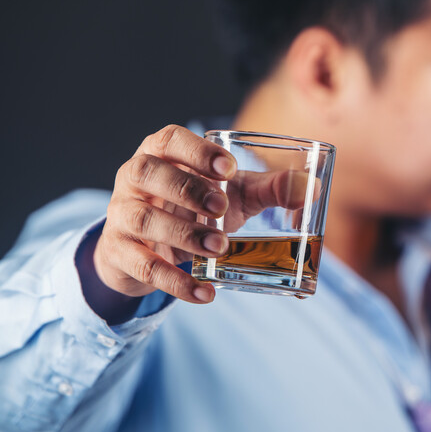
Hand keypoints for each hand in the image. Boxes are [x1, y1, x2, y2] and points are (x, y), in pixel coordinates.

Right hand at [92, 125, 306, 309]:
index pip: (169, 139)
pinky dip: (174, 281)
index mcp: (160, 153)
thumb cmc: (194, 207)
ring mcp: (122, 215)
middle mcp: (134, 178)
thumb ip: (268, 188)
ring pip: (143, 219)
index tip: (227, 168)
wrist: (147, 248)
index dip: (196, 150)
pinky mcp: (119, 252)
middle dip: (187, 189)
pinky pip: (142, 265)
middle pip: (148, 173)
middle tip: (222, 206)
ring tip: (219, 247)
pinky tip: (204, 292)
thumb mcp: (232, 193)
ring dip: (183, 233)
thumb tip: (310, 188)